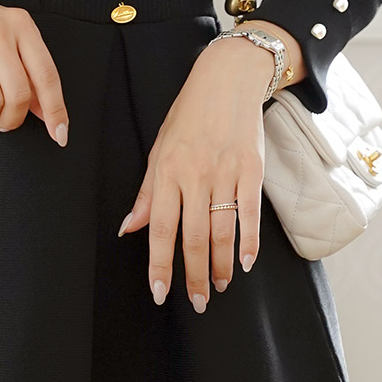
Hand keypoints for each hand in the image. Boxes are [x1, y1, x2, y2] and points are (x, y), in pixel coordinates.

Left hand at [117, 22, 300, 311]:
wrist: (227, 80)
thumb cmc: (189, 115)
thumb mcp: (158, 149)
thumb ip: (146, 193)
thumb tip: (128, 228)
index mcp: (167, 171)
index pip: (160, 228)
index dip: (159, 264)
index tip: (159, 292)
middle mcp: (195, 175)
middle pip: (193, 236)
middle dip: (194, 275)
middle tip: (197, 302)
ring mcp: (225, 172)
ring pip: (222, 230)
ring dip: (221, 265)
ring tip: (219, 286)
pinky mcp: (252, 169)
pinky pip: (250, 213)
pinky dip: (249, 241)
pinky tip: (245, 263)